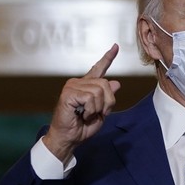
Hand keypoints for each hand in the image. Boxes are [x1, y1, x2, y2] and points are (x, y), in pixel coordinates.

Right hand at [43, 44, 121, 162]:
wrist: (68, 138)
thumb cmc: (82, 127)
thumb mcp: (101, 112)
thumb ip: (107, 98)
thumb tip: (116, 83)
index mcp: (86, 86)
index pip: (99, 68)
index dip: (108, 58)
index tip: (116, 46)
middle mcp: (78, 82)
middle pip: (105, 85)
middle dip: (107, 103)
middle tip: (95, 114)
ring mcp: (72, 86)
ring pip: (99, 91)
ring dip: (98, 108)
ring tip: (86, 114)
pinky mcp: (68, 92)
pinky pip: (90, 98)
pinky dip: (90, 110)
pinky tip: (81, 114)